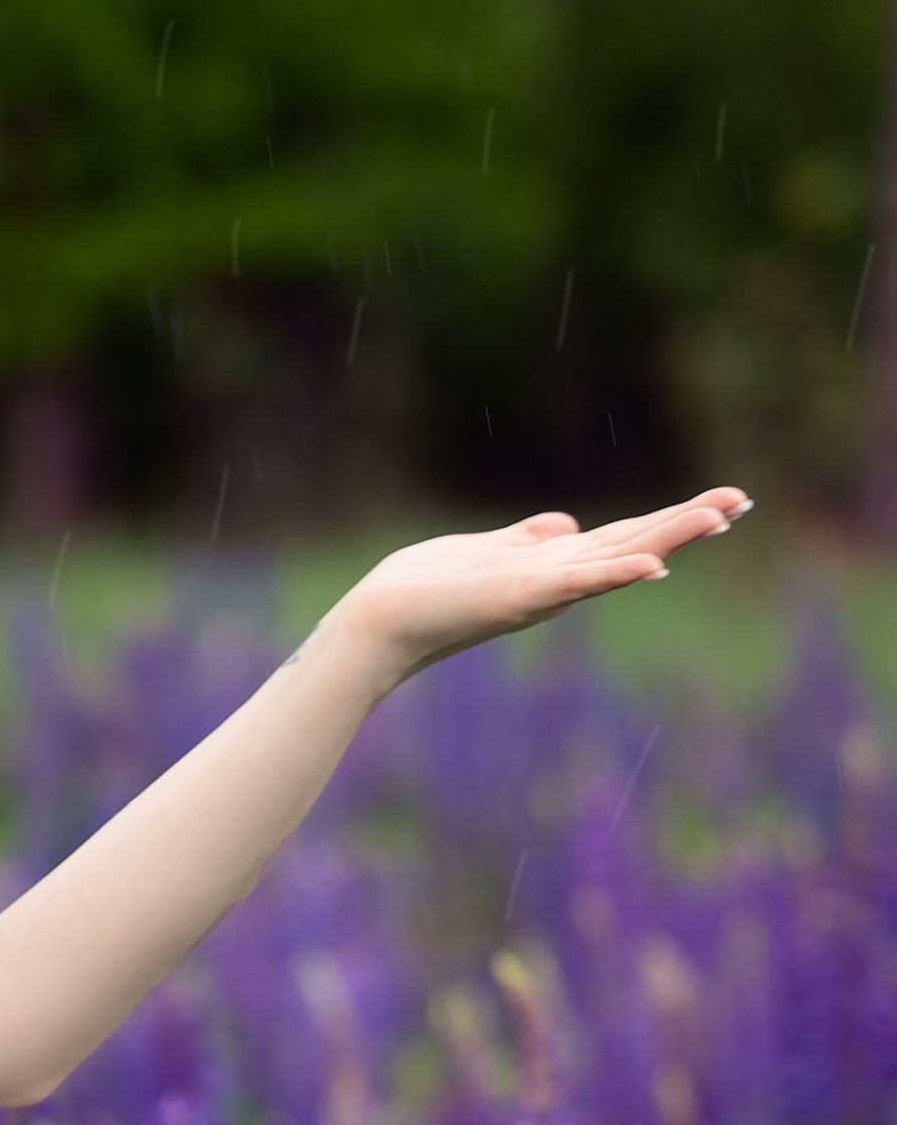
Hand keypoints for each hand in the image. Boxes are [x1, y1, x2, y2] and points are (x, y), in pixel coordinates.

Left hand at [320, 488, 751, 693]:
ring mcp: (544, 590)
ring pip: (619, 558)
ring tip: (719, 516)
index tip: (720, 504)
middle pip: (635, 544)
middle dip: (687, 522)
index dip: (669, 520)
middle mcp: (557, 581)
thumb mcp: (489, 550)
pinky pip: (578, 581)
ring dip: (670, 538)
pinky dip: (615, 573)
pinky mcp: (521, 596)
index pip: (623, 538)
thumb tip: (566, 523)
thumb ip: (528, 538)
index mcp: (552, 566)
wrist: (382, 623)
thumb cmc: (426, 589)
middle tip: (742, 501)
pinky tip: (653, 566)